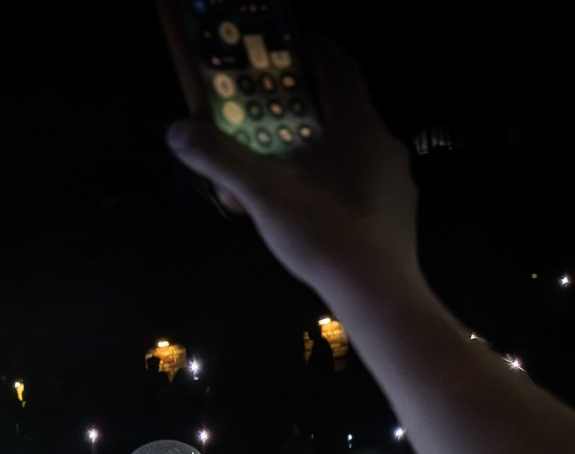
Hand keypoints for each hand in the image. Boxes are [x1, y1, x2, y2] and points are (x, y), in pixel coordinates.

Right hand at [162, 36, 420, 310]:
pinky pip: (363, 182)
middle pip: (345, 111)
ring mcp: (396, 179)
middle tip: (278, 112)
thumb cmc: (323, 231)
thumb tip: (176, 130)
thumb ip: (220, 158)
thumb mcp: (262, 193)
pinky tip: (315, 205)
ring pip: (354, 150)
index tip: (299, 41)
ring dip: (323, 148)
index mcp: (358, 125)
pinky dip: (338, 181)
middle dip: (311, 108)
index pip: (342, 69)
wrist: (377, 292)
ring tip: (290, 163)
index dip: (320, 51)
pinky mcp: (398, 212)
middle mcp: (384, 144)